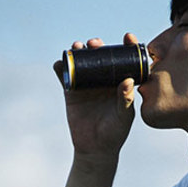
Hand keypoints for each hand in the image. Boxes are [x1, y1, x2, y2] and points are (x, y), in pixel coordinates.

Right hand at [52, 33, 139, 159]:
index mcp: (120, 81)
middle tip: (94, 43)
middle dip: (97, 46)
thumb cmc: (115, 132)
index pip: (125, 59)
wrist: (94, 149)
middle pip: (100, 56)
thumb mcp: (124, 116)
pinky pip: (64, 75)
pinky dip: (60, 67)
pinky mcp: (71, 91)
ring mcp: (87, 83)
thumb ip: (126, 99)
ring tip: (76, 47)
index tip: (127, 37)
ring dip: (77, 51)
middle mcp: (104, 79)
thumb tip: (128, 80)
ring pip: (81, 61)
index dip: (127, 46)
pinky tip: (59, 63)